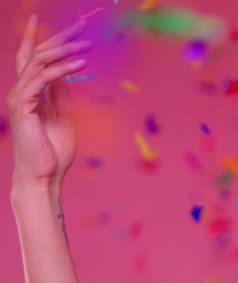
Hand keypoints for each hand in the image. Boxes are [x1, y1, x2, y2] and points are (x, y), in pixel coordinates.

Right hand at [6, 15, 91, 189]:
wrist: (45, 175)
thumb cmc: (53, 151)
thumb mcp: (63, 115)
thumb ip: (61, 93)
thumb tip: (67, 72)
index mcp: (30, 92)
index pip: (32, 58)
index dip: (39, 37)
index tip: (46, 19)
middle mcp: (21, 90)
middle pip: (37, 54)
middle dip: (59, 38)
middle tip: (80, 25)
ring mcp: (20, 97)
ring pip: (40, 62)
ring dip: (65, 50)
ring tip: (86, 44)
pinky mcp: (23, 105)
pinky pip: (43, 79)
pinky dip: (63, 69)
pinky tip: (80, 64)